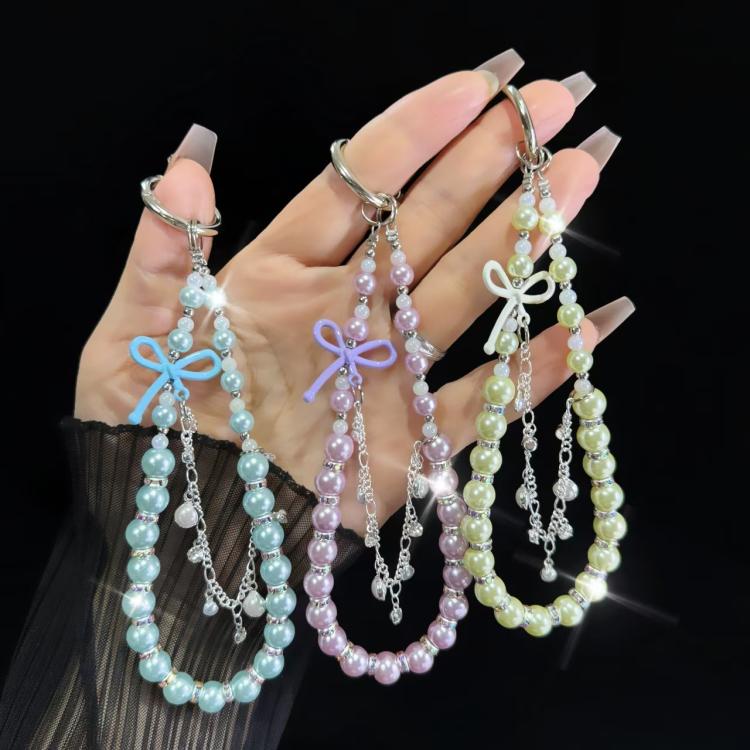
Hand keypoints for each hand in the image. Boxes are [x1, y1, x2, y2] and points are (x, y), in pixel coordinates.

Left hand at [75, 50, 632, 534]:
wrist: (191, 526)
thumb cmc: (152, 429)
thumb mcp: (133, 338)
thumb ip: (160, 256)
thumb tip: (182, 167)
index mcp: (284, 270)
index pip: (360, 184)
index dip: (416, 131)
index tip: (478, 84)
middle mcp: (350, 309)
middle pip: (431, 222)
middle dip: (492, 160)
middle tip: (557, 105)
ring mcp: (391, 371)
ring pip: (469, 294)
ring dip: (525, 238)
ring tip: (580, 175)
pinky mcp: (417, 439)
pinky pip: (486, 399)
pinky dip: (537, 369)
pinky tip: (588, 322)